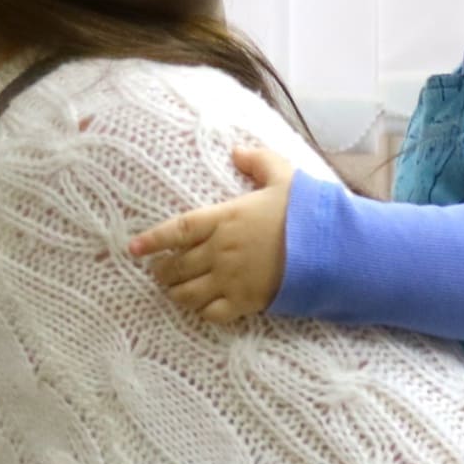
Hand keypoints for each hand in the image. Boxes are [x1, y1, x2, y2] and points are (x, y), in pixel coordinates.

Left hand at [127, 144, 298, 322]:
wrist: (330, 250)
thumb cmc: (306, 212)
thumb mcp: (285, 176)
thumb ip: (258, 161)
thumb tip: (237, 151)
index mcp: (225, 218)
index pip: (178, 229)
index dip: (152, 240)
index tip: (133, 248)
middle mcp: (220, 250)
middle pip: (176, 266)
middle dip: (162, 271)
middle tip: (158, 271)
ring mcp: (230, 279)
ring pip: (187, 292)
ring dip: (175, 292)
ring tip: (173, 290)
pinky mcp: (245, 301)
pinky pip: (211, 313)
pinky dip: (201, 311)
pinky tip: (200, 307)